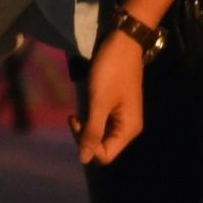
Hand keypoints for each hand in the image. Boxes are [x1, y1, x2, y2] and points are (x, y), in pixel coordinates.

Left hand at [73, 30, 145, 164]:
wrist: (123, 42)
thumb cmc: (112, 71)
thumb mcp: (99, 102)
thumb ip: (92, 132)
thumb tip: (84, 160)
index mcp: (129, 129)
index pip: (105, 155)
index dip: (87, 146)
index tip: (76, 122)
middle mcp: (128, 127)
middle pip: (103, 146)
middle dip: (85, 136)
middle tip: (73, 117)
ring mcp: (123, 117)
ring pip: (101, 135)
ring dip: (86, 127)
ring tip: (76, 113)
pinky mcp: (117, 107)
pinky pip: (102, 123)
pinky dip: (91, 119)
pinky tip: (83, 109)